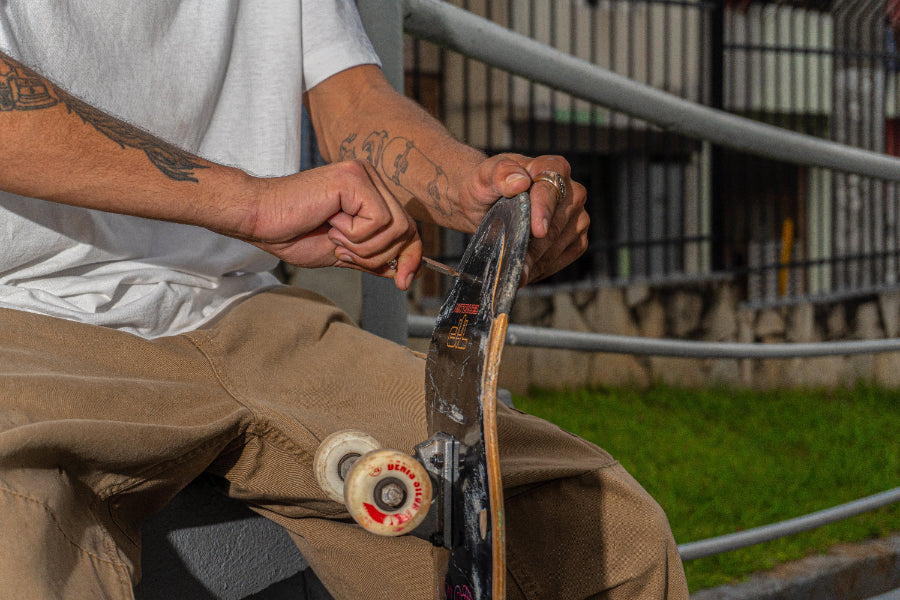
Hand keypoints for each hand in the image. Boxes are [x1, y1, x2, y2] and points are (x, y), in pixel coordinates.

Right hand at [241, 160, 421, 289]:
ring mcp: (363, 175)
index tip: (404, 282)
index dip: (412, 257)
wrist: (260, 220)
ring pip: (397, 227)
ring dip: (365, 247)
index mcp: (370, 192)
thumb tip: (406, 272)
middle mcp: (370, 178)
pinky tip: (332, 225)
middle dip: (382, 256)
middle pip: (408, 229)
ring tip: (335, 237)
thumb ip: (374, 259)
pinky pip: (378, 221)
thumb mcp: (344, 253)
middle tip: (345, 251)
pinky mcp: (354, 179)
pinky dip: (356, 236)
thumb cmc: (293, 233)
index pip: (408, 227)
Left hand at [459, 153, 588, 283]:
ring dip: (535, 262)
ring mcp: (577, 217)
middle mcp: (572, 191)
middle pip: (556, 225)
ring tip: (513, 269)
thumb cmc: (486, 186)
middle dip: (533, 248)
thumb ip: (500, 173)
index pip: (552, 191)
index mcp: (553, 168)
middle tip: (512, 264)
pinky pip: (562, 259)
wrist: (485, 204)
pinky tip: (524, 270)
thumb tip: (519, 182)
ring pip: (559, 246)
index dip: (544, 211)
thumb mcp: (485, 175)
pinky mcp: (576, 239)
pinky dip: (541, 268)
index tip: (538, 231)